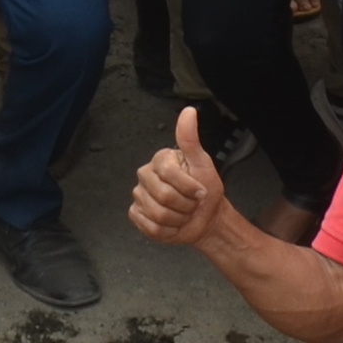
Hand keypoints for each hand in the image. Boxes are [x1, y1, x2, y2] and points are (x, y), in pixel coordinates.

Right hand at [128, 105, 230, 246]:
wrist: (206, 217)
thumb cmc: (205, 189)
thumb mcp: (203, 163)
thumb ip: (191, 139)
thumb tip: (188, 111)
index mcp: (160, 160)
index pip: (170, 175)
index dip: (189, 188)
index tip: (201, 191)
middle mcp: (145, 175)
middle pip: (164, 196)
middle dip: (185, 205)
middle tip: (192, 204)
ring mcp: (139, 196)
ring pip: (158, 214)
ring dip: (178, 219)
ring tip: (184, 214)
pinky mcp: (137, 215)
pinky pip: (150, 226)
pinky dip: (167, 231)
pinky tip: (173, 224)